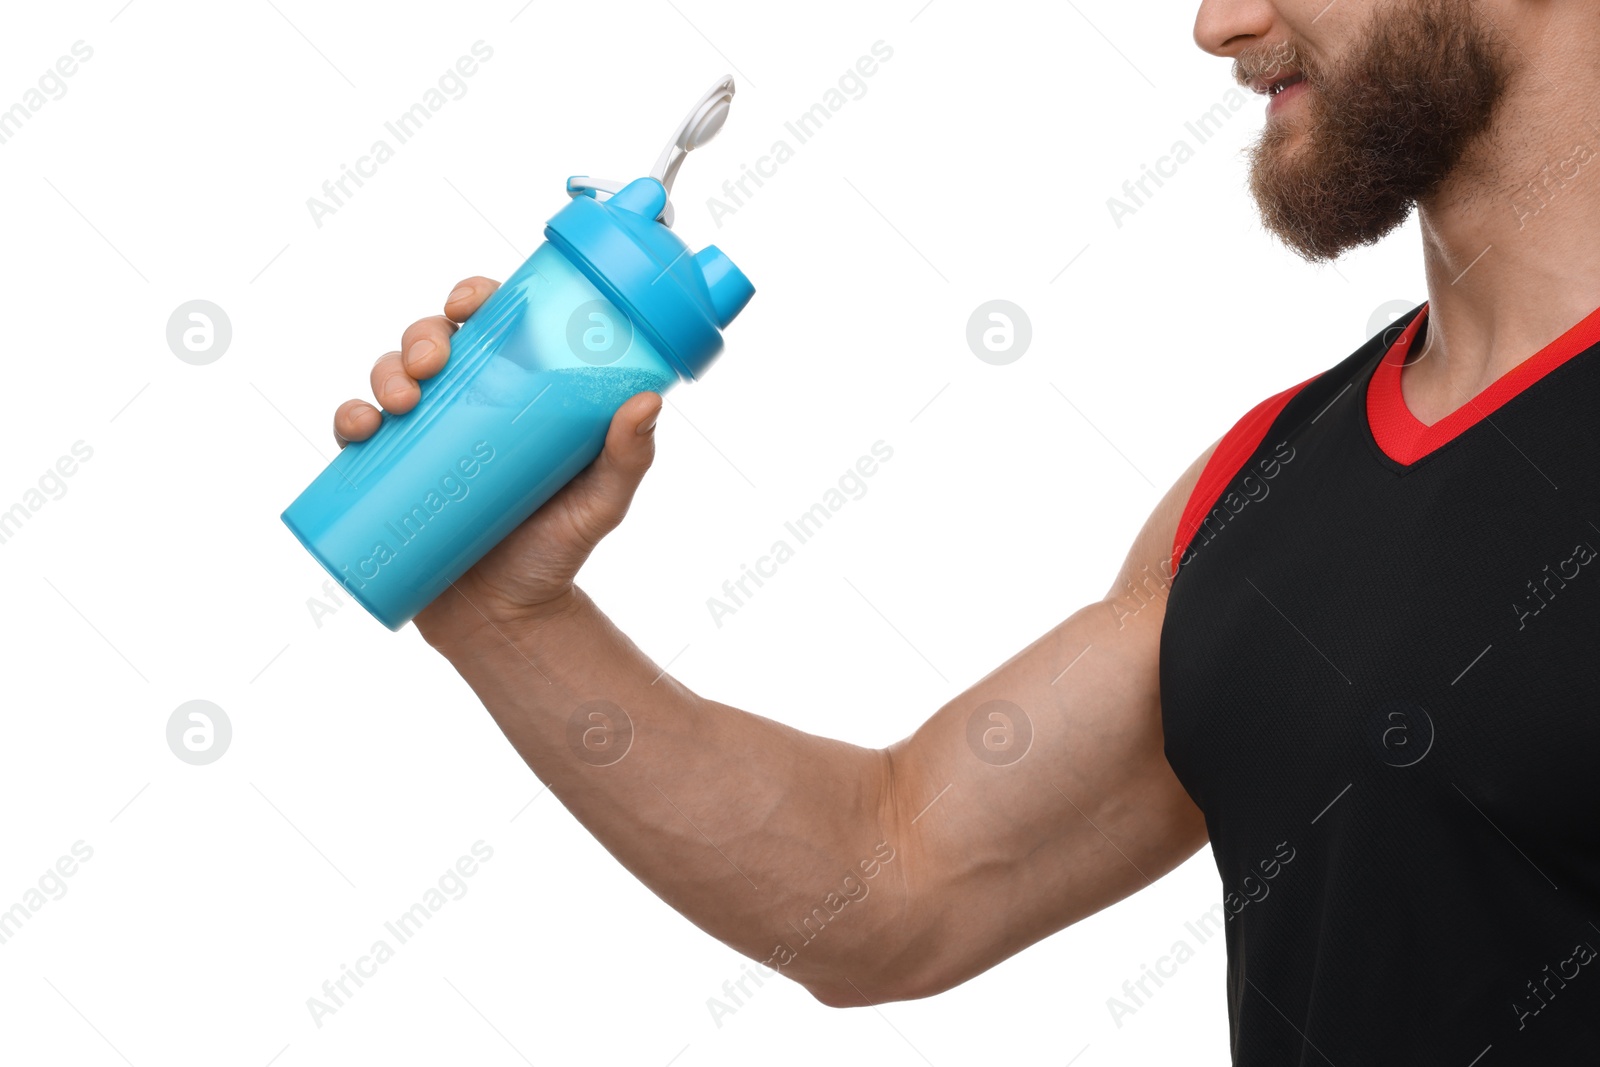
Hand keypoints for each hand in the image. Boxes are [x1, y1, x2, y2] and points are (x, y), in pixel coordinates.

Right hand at [331, 276, 663, 641]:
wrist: (509, 617)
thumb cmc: (558, 549)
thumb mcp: (601, 501)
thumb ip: (628, 457)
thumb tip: (647, 402)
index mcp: (516, 392)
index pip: (493, 325)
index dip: (474, 296)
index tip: (471, 302)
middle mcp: (464, 405)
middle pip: (433, 342)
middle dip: (422, 335)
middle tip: (433, 362)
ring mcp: (422, 439)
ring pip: (390, 378)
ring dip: (385, 372)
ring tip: (402, 401)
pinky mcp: (386, 476)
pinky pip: (357, 434)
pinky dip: (349, 419)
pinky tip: (361, 428)